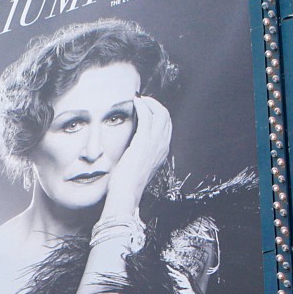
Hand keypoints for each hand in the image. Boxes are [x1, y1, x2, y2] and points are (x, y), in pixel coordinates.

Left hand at [104, 95, 171, 216]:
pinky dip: (142, 105)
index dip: (158, 113)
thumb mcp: (138, 166)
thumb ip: (140, 154)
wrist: (126, 194)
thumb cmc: (126, 184)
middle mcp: (163, 146)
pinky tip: (134, 102)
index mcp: (162, 152)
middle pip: (166, 116)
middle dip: (155, 104)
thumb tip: (132, 146)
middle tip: (142, 100)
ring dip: (149, 102)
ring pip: (160, 113)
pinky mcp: (144, 141)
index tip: (146, 108)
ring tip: (138, 98)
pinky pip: (147, 116)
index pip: (166, 126)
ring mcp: (155, 143)